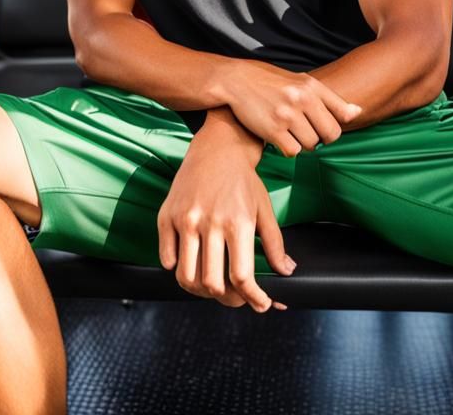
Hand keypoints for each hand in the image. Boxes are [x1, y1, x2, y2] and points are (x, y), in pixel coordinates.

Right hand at [158, 118, 294, 311]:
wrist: (217, 149)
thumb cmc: (243, 180)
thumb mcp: (264, 208)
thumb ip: (275, 243)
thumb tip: (286, 272)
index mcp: (238, 222)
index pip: (242, 276)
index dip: (252, 298)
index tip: (261, 304)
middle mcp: (210, 222)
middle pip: (213, 283)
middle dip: (228, 299)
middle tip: (237, 297)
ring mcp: (185, 220)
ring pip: (186, 277)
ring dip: (200, 291)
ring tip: (212, 287)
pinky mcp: (166, 217)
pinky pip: (167, 259)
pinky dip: (178, 270)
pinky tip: (192, 265)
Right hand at [222, 63, 361, 155]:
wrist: (236, 81)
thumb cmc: (272, 82)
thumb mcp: (302, 82)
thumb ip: (330, 99)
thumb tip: (358, 112)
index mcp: (312, 86)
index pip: (342, 114)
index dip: (335, 125)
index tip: (323, 126)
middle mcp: (302, 99)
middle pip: (330, 134)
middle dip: (321, 138)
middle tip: (306, 132)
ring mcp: (287, 115)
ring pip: (311, 145)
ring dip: (302, 144)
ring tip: (290, 133)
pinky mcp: (272, 130)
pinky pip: (292, 152)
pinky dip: (287, 149)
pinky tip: (279, 138)